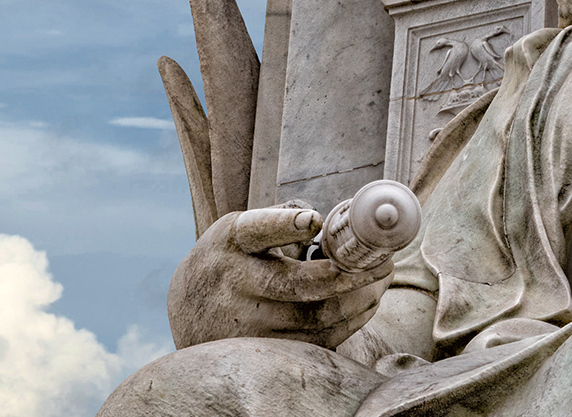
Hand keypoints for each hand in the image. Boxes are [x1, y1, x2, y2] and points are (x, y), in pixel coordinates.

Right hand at [168, 202, 393, 349]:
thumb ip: (280, 222)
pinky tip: (364, 305)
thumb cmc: (231, 259)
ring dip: (360, 300)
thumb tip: (333, 222)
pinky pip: (316, 342)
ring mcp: (246, 323)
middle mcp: (236, 282)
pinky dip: (348, 323)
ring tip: (381, 282)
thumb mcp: (242, 230)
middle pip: (303, 285)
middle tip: (383, 262)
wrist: (187, 309)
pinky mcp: (261, 351)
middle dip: (354, 274)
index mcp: (234, 242)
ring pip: (317, 318)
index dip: (286, 224)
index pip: (258, 230)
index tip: (313, 220)